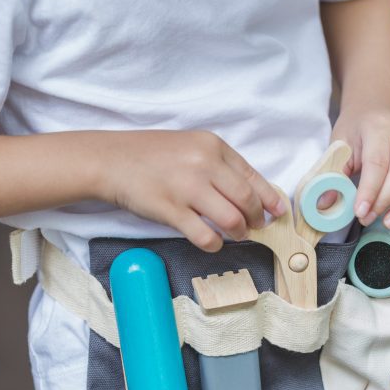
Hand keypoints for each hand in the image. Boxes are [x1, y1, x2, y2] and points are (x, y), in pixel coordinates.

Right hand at [97, 129, 284, 250]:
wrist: (112, 160)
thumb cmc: (152, 154)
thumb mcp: (191, 146)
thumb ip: (218, 165)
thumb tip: (249, 193)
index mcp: (213, 146)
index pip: (253, 176)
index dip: (270, 198)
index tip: (278, 211)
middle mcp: (204, 164)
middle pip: (247, 200)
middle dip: (256, 218)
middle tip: (255, 226)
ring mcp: (187, 188)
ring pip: (232, 220)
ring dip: (238, 232)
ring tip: (234, 234)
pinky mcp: (171, 210)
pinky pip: (205, 236)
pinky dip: (215, 244)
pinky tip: (212, 242)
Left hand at [326, 106, 389, 228]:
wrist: (377, 109)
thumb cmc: (356, 130)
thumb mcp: (339, 144)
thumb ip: (333, 173)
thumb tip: (325, 204)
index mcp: (379, 129)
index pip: (377, 162)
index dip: (370, 190)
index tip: (360, 211)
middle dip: (385, 202)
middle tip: (368, 219)